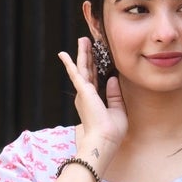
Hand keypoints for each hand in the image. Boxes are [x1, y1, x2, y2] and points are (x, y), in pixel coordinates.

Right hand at [58, 37, 126, 162]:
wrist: (104, 141)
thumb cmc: (111, 132)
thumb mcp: (118, 110)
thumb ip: (115, 95)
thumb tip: (113, 78)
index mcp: (95, 100)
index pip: (96, 80)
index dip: (97, 67)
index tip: (98, 57)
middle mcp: (87, 95)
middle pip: (88, 71)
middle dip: (88, 56)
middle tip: (87, 42)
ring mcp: (84, 92)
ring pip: (83, 68)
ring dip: (82, 53)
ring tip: (83, 40)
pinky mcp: (83, 91)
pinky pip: (75, 73)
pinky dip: (69, 63)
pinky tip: (63, 54)